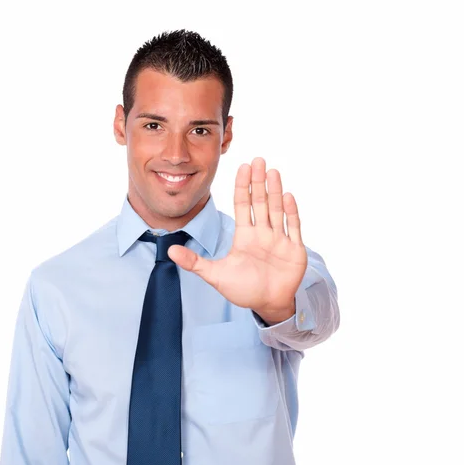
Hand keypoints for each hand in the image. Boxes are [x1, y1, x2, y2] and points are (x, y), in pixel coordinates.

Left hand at [168, 157, 307, 321]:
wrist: (267, 305)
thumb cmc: (243, 289)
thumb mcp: (215, 275)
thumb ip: (194, 262)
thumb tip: (169, 250)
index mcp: (244, 236)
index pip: (243, 204)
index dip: (242, 186)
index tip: (242, 166)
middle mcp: (262, 233)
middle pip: (260, 202)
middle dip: (259, 181)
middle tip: (258, 159)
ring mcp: (279, 240)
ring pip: (277, 210)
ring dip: (275, 191)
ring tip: (273, 171)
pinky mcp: (294, 250)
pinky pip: (293, 227)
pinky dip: (291, 213)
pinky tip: (287, 196)